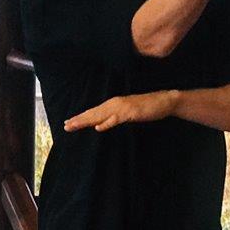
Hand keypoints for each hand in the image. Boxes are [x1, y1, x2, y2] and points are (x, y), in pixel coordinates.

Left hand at [63, 90, 178, 132]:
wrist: (164, 101)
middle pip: (93, 113)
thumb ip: (113, 118)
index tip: (68, 123)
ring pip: (101, 115)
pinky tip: (98, 127)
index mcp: (113, 104)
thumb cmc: (146, 108)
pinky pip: (117, 118)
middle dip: (79, 120)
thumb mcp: (127, 113)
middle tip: (65, 126)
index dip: (80, 117)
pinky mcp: (131, 112)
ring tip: (74, 125)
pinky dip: (107, 123)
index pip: (94, 112)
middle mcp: (115, 103)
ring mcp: (122, 107)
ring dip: (87, 120)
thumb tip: (99, 125)